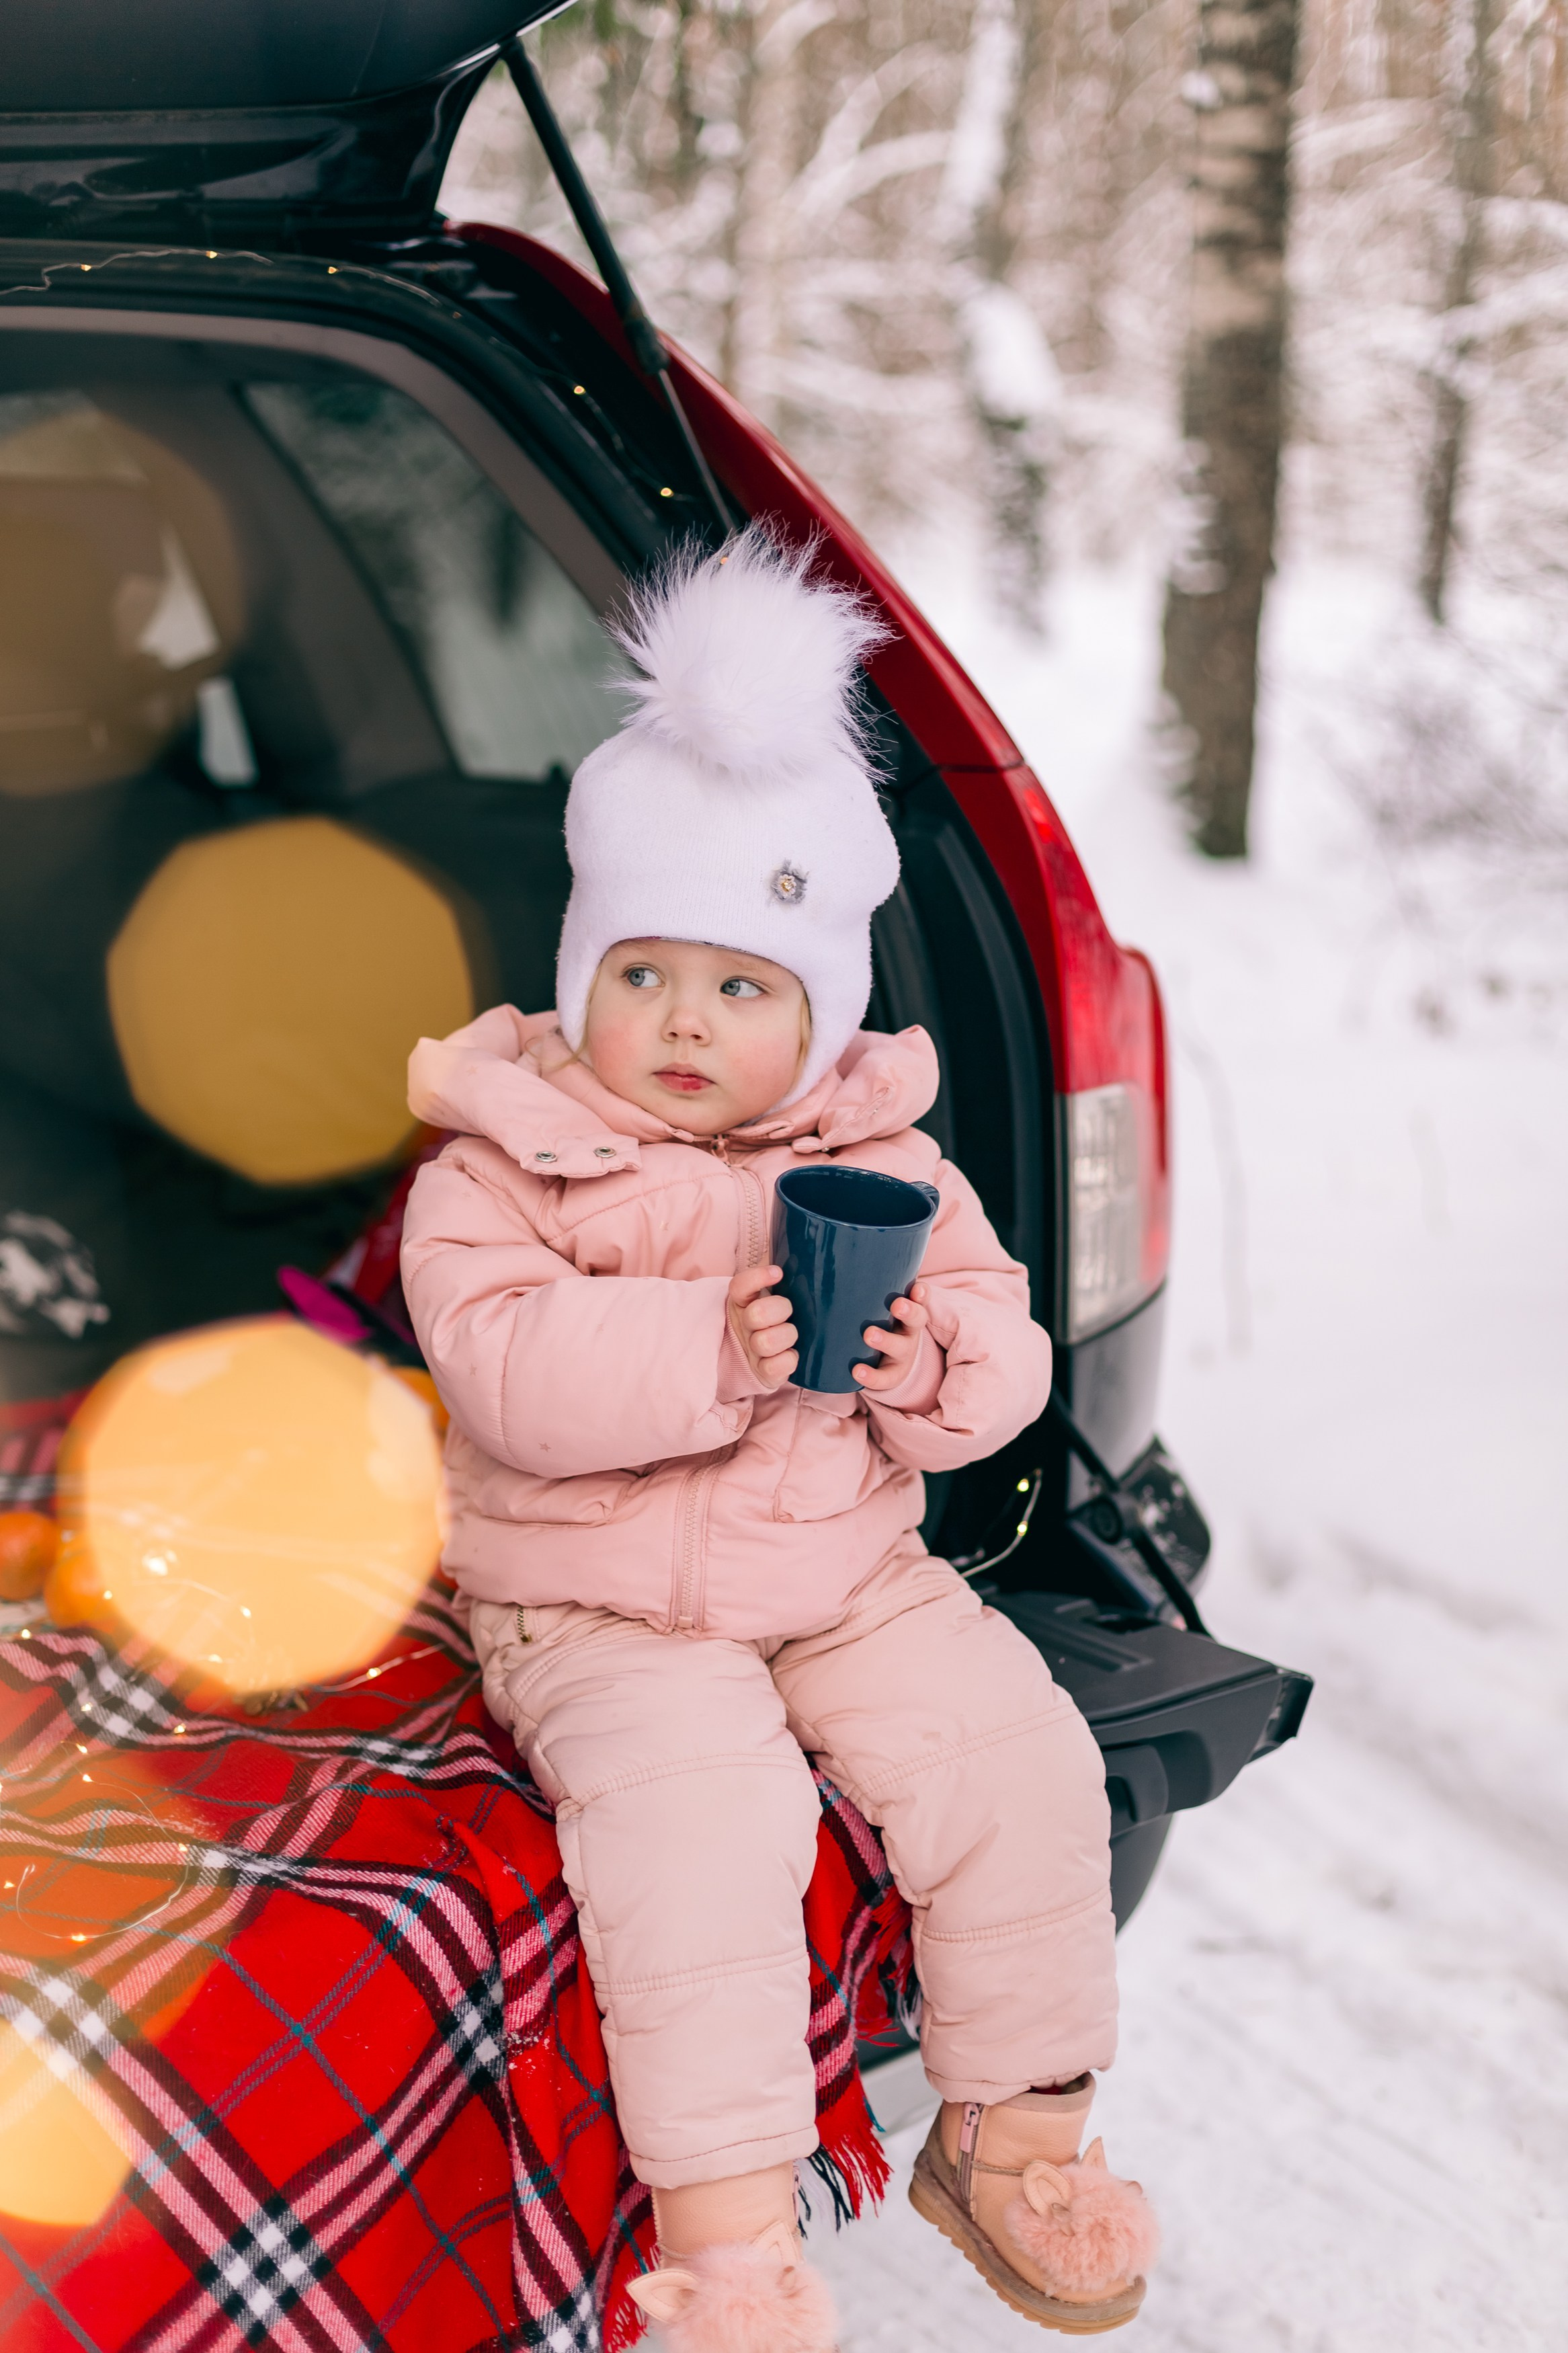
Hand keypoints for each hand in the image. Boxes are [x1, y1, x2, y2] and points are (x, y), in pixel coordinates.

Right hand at [727, 1264, 798, 1389]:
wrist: (767, 1358)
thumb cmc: (778, 1318)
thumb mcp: (777, 1293)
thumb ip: (785, 1275)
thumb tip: (801, 1252)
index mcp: (743, 1302)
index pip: (740, 1286)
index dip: (757, 1278)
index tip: (778, 1273)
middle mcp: (744, 1325)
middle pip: (757, 1314)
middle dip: (780, 1310)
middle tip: (789, 1311)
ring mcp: (752, 1350)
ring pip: (765, 1342)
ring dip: (786, 1336)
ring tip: (793, 1335)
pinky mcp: (763, 1373)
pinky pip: (775, 1367)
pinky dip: (788, 1359)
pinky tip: (793, 1354)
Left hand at [853, 1282, 929, 1391]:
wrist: (888, 1365)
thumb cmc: (878, 1324)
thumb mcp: (878, 1308)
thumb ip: (867, 1291)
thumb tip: (827, 1259)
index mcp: (908, 1311)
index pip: (920, 1299)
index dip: (921, 1294)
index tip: (917, 1288)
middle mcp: (909, 1331)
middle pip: (916, 1320)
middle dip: (908, 1311)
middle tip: (897, 1305)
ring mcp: (901, 1355)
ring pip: (899, 1347)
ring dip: (886, 1340)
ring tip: (869, 1335)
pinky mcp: (890, 1375)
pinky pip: (882, 1378)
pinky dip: (871, 1376)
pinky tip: (857, 1371)